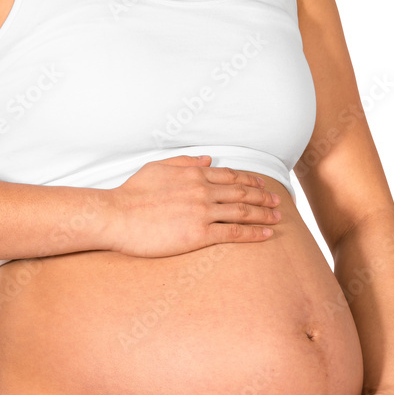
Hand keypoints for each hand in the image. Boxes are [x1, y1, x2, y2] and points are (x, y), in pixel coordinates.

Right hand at [108, 155, 281, 257]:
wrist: (116, 216)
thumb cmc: (132, 194)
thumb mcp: (157, 168)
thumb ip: (185, 162)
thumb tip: (208, 159)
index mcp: (193, 173)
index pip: (230, 176)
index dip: (251, 180)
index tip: (263, 185)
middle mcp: (202, 190)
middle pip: (242, 192)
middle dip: (263, 196)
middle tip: (277, 201)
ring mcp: (202, 212)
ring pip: (242, 211)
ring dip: (263, 214)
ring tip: (277, 217)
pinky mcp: (199, 234)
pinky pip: (233, 233)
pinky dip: (253, 233)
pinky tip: (265, 234)